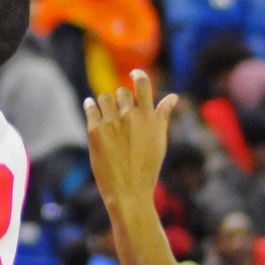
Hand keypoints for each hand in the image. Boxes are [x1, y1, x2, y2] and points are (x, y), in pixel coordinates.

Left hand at [84, 70, 176, 207]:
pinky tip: (92, 108)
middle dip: (121, 100)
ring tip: (108, 118)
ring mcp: (111, 122)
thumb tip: (173, 96)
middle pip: (121, 92)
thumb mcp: (160, 141)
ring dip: (106, 104)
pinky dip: (91, 106)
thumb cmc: (147, 168)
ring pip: (104, 98)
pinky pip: (90, 107)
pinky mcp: (94, 130)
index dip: (138, 74)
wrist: (128, 192)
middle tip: (121, 115)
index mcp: (149, 118)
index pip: (142, 84)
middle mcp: (130, 116)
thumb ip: (163, 115)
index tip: (134, 72)